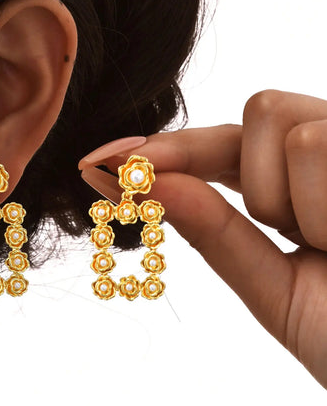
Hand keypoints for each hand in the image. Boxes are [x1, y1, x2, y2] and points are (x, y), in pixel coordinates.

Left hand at [79, 90, 326, 389]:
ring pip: (290, 126)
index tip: (99, 161)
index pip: (224, 148)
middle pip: (261, 114)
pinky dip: (322, 199)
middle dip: (259, 182)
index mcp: (304, 188)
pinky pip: (318, 142)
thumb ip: (216, 234)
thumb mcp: (276, 291)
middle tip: (315, 238)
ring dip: (299, 198)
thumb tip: (147, 185)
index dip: (165, 150)